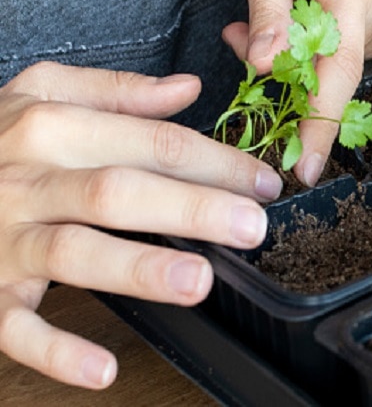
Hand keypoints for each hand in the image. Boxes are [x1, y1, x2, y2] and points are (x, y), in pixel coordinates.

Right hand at [0, 62, 282, 388]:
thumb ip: (116, 88)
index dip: (213, 162)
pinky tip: (103, 368)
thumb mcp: (41, 92)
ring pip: (74, 251)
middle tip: (250, 225)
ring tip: (197, 280)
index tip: (260, 182)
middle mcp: (26, 181)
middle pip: (117, 192)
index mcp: (49, 127)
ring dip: (137, 268)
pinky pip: (14, 327)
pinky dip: (55, 350)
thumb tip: (186, 88)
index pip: (150, 142)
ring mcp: (2, 240)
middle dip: (190, 208)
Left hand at [222, 0, 371, 185]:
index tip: (308, 165)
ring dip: (300, 60)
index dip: (321, 120)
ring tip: (280, 17)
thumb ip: (266, 12)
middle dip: (287, 73)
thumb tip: (263, 65)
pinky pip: (348, 58)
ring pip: (338, 68)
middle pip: (333, 71)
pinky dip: (319, 53)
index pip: (339, 63)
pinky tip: (306, 23)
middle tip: (247, 38)